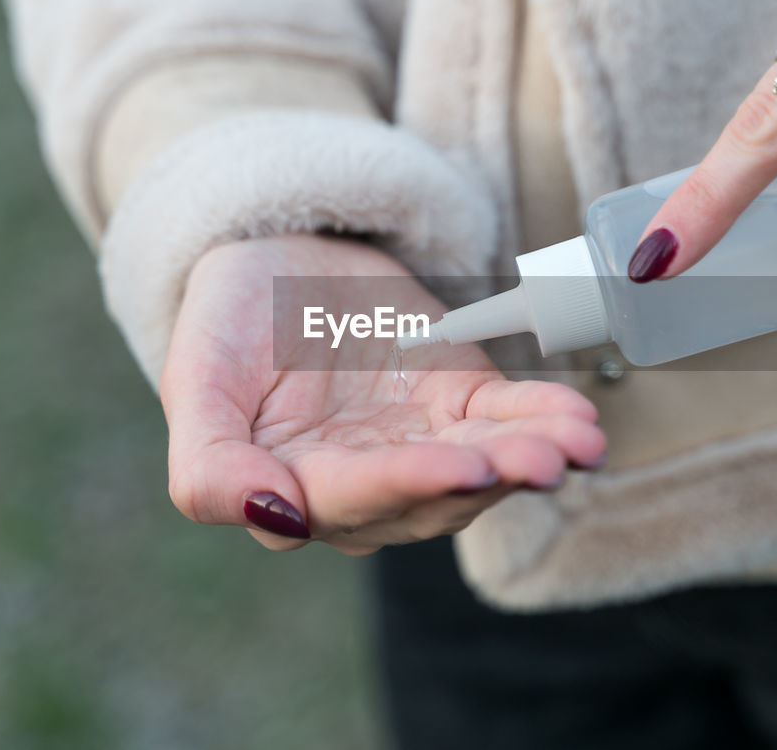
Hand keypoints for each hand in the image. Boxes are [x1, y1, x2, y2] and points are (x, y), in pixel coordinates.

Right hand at [159, 234, 605, 554]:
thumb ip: (211, 468)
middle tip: (540, 462)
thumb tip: (279, 522)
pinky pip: (507, 417)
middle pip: (434, 495)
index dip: (408, 484)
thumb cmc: (226, 322)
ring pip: (482, 464)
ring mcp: (421, 443)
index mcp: (298, 487)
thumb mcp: (195, 382)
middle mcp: (369, 482)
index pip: (355, 499)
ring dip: (533, 457)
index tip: (460, 468)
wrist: (274, 254)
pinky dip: (545, 419)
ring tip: (577, 443)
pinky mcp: (461, 401)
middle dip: (490, 478)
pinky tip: (580, 419)